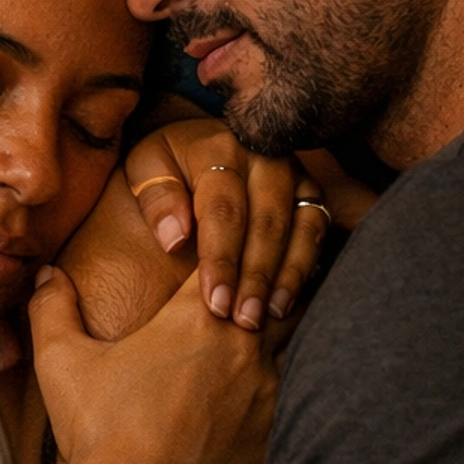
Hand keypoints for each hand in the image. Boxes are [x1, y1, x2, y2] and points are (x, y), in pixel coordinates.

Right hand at [28, 262, 278, 463]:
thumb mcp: (61, 362)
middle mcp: (241, 342)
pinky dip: (300, 379)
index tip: (227, 248)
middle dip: (273, 278)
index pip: (230, 255)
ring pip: (302, 334)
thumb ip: (52, 308)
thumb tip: (46, 273)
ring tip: (285, 317)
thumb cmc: (97, 431)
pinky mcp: (277, 429)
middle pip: (279, 286)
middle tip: (271, 271)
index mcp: (194, 317)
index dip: (231, 247)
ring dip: (290, 325)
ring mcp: (267, 387)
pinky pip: (305, 390)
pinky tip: (301, 378)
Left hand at [124, 114, 346, 329]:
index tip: (215, 303)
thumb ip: (155, 198)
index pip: (223, 211)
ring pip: (302, 226)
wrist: (198, 142)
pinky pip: (318, 230)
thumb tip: (175, 238)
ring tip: (267, 316)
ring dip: (287, 276)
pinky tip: (285, 302)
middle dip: (256, 277)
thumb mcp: (145, 168)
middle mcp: (265, 158)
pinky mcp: (311, 190)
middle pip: (267, 222)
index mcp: (219, 149)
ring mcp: (294, 173)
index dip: (221, 260)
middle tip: (244, 321)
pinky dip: (305, 267)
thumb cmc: (167, 165)